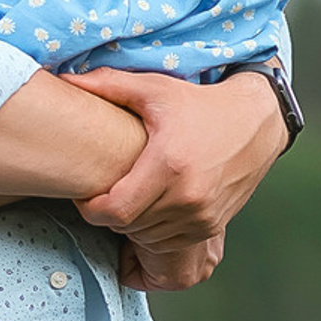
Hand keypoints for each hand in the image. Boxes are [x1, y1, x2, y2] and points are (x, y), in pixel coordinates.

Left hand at [65, 67, 286, 286]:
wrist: (256, 123)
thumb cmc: (198, 103)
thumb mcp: (153, 89)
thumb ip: (107, 85)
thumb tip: (64, 78)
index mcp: (169, 165)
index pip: (114, 211)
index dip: (90, 209)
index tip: (85, 194)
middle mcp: (189, 196)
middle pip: (127, 226)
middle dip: (108, 214)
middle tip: (104, 193)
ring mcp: (203, 215)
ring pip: (147, 237)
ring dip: (130, 225)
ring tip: (127, 197)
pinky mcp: (213, 225)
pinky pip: (170, 242)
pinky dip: (153, 231)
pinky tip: (150, 207)